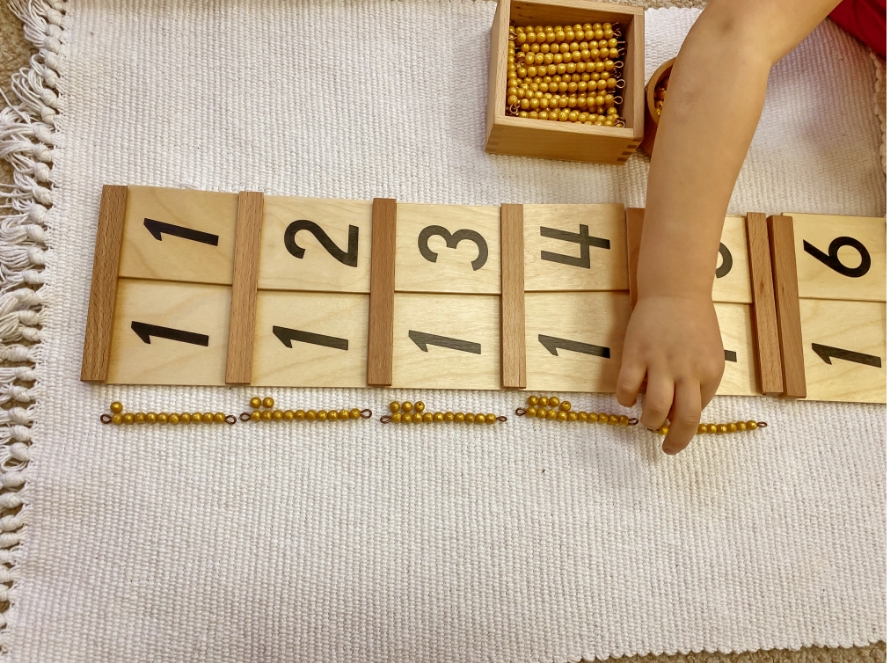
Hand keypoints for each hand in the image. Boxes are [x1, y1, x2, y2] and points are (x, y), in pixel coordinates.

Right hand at [616, 295, 724, 454]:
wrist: (675, 292)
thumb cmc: (694, 324)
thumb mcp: (710, 354)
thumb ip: (701, 381)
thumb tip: (683, 410)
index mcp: (710, 371)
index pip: (700, 410)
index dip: (688, 423)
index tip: (679, 428)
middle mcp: (688, 369)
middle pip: (685, 418)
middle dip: (676, 441)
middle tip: (668, 448)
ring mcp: (661, 362)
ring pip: (657, 408)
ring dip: (651, 423)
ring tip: (648, 422)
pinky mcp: (636, 354)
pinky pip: (628, 388)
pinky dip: (626, 400)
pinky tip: (628, 399)